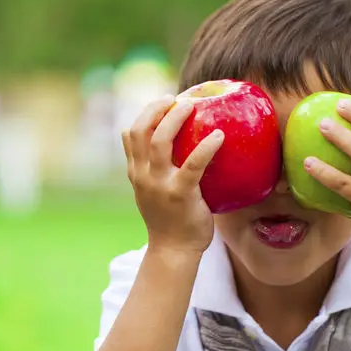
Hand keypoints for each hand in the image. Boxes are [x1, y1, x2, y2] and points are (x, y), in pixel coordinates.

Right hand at [122, 95, 223, 254]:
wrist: (173, 251)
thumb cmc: (171, 221)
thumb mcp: (154, 193)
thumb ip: (157, 172)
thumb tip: (176, 149)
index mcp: (136, 173)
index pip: (130, 135)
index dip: (145, 114)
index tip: (163, 103)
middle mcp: (142, 176)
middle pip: (141, 131)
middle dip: (156, 109)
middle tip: (175, 99)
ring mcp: (158, 184)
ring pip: (159, 141)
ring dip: (175, 119)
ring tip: (191, 106)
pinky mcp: (179, 194)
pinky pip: (193, 164)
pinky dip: (206, 147)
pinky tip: (219, 136)